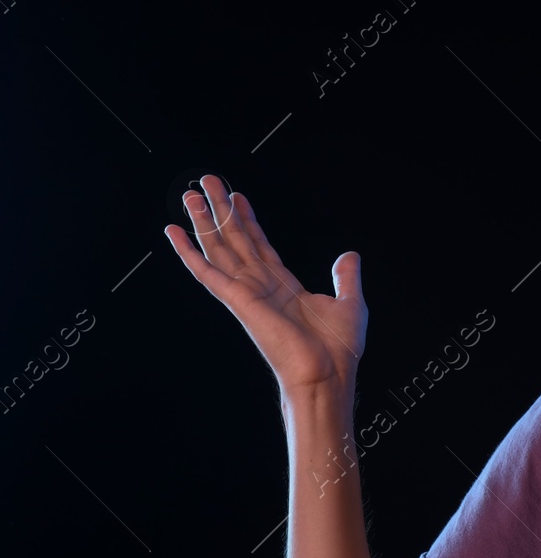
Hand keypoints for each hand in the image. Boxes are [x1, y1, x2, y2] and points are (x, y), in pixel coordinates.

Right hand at [164, 175, 366, 395]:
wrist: (328, 375)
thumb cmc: (338, 350)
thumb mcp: (350, 303)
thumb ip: (346, 277)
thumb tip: (350, 255)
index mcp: (285, 287)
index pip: (260, 246)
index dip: (248, 221)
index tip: (237, 197)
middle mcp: (262, 287)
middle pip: (235, 240)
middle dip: (222, 211)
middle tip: (207, 182)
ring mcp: (247, 292)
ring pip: (220, 248)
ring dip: (204, 221)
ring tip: (191, 194)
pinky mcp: (238, 301)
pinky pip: (207, 272)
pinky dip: (189, 252)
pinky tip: (174, 232)